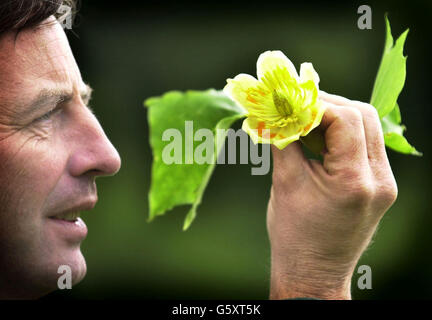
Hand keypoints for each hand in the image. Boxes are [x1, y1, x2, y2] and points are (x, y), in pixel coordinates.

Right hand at [267, 91, 397, 299]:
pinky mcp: (379, 186)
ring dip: (336, 118)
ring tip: (306, 122)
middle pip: (363, 117)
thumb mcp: (285, 183)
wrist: (314, 273)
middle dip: (328, 106)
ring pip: (367, 128)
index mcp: (355, 181)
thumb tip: (275, 112)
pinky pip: (365, 145)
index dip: (316, 104)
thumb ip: (284, 141)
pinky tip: (320, 138)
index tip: (290, 103)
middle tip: (298, 108)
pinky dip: (342, 134)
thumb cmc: (294, 235)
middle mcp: (379, 179)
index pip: (346, 119)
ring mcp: (383, 183)